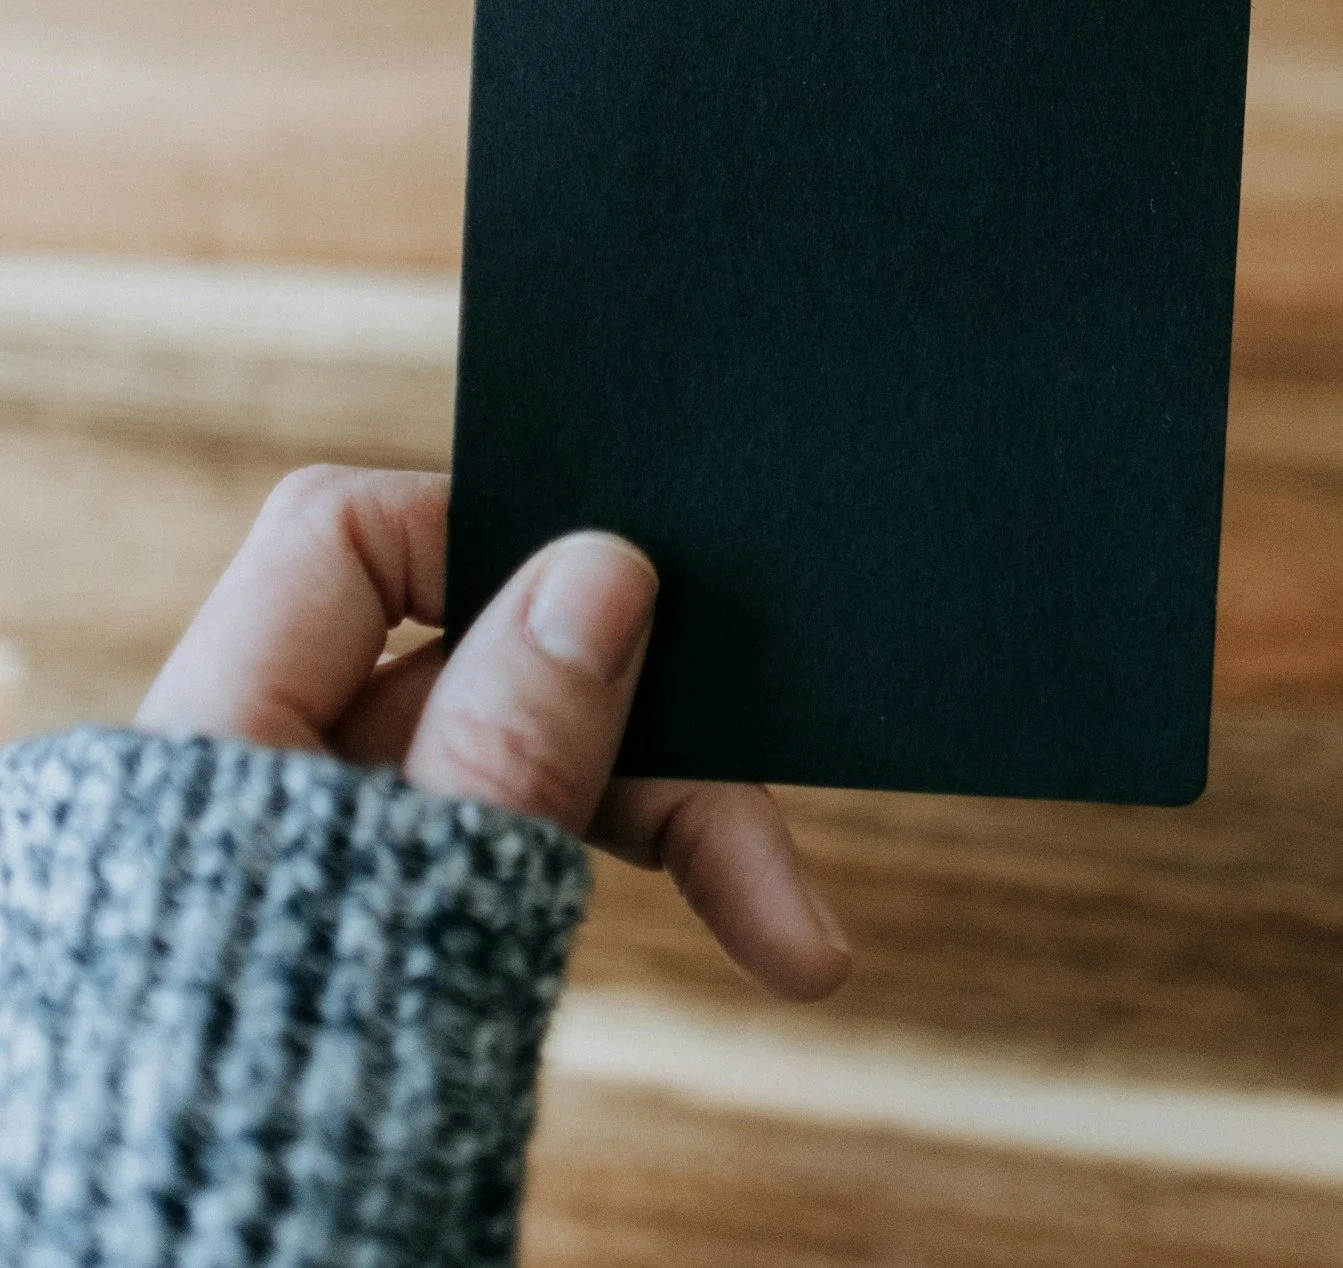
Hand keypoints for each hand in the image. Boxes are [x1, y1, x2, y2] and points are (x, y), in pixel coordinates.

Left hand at [137, 465, 849, 1001]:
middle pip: (467, 669)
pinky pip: (486, 852)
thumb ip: (504, 741)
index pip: (353, 538)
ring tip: (791, 940)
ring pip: (501, 770)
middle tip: (781, 875)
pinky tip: (714, 935)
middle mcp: (249, 785)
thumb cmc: (254, 1144)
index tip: (646, 611)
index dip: (494, 538)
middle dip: (641, 741)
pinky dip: (596, 884)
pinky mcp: (344, 935)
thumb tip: (603, 566)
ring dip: (657, 829)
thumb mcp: (407, 922)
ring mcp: (298, 867)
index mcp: (211, 743)